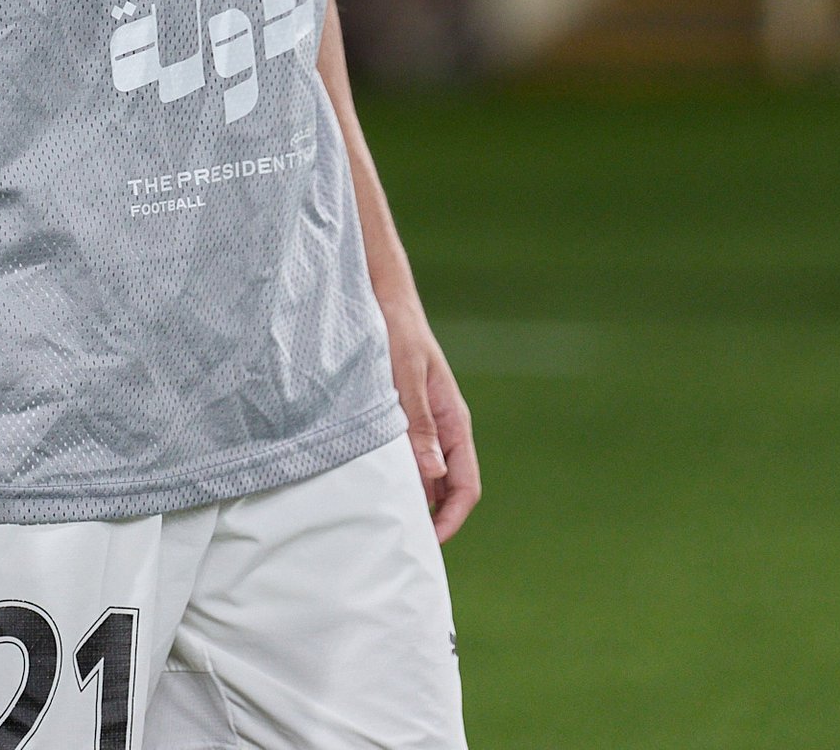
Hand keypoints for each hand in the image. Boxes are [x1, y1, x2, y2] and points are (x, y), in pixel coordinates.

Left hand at [380, 290, 480, 543]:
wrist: (384, 298)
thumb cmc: (397, 330)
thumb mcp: (406, 374)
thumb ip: (418, 422)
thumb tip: (431, 475)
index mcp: (453, 421)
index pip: (465, 485)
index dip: (451, 519)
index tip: (429, 542)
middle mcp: (443, 428)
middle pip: (447, 489)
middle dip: (431, 518)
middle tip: (398, 541)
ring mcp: (425, 424)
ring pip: (427, 475)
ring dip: (413, 498)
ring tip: (382, 520)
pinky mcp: (405, 417)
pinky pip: (408, 457)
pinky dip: (398, 476)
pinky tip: (374, 484)